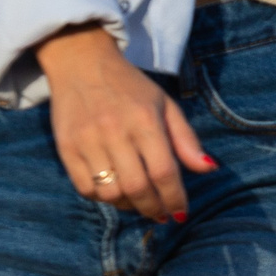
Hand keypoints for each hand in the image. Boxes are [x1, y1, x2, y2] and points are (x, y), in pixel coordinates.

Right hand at [35, 25, 213, 221]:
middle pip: (138, 188)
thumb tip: (209, 169)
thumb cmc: (130, 88)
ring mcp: (87, 141)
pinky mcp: (66, 148)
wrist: (81, 62)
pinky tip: (114, 191)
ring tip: (138, 202)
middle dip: (153, 208)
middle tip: (161, 214)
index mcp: (145, 121)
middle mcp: (115, 132)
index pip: (164, 173)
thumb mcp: (165, 105)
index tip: (180, 212)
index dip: (175, 199)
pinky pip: (85, 189)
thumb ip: (186, 139)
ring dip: (128, 206)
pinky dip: (103, 198)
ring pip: (111, 193)